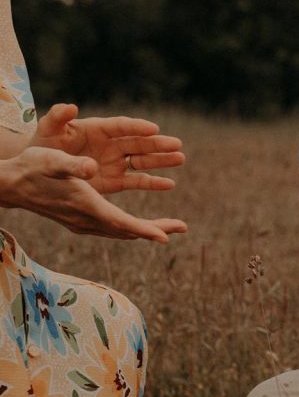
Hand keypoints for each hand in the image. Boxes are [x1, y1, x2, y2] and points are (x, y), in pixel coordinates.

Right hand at [0, 146, 187, 241]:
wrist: (10, 184)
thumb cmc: (31, 167)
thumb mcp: (51, 160)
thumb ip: (73, 165)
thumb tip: (92, 167)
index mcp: (85, 205)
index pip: (121, 222)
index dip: (144, 229)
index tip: (167, 236)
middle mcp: (86, 220)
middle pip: (127, 230)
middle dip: (155, 229)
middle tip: (183, 227)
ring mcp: (82, 223)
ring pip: (121, 231)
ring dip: (146, 229)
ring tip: (170, 227)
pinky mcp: (79, 220)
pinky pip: (112, 227)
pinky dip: (130, 226)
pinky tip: (140, 224)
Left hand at [32, 103, 184, 192]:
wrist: (38, 169)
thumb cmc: (43, 145)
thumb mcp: (47, 130)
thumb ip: (57, 118)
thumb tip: (70, 107)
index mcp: (97, 129)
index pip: (121, 126)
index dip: (136, 127)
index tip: (153, 128)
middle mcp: (111, 144)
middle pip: (138, 143)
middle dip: (157, 144)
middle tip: (177, 144)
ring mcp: (114, 163)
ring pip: (142, 160)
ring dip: (161, 160)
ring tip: (180, 158)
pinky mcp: (114, 181)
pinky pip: (137, 181)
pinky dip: (153, 182)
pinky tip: (169, 183)